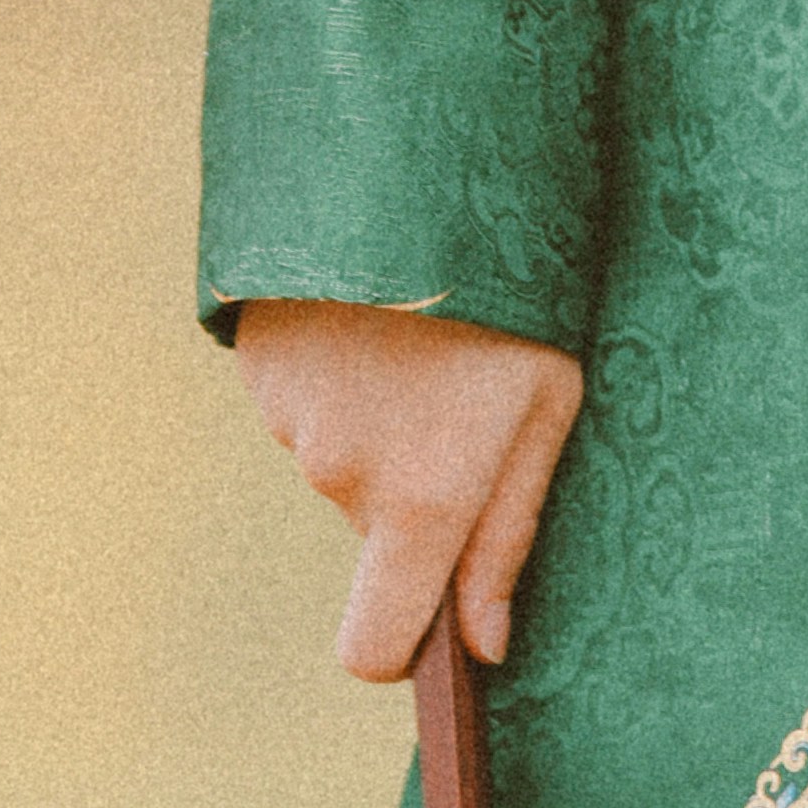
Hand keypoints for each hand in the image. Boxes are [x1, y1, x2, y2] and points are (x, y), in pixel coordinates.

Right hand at [231, 294, 585, 684]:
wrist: (407, 156)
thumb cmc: (508, 286)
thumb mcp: (548, 402)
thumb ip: (508, 535)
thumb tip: (484, 646)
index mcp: (422, 499)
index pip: (372, 649)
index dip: (396, 651)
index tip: (428, 620)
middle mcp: (344, 475)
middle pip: (374, 528)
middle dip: (413, 485)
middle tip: (462, 390)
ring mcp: (291, 419)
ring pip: (342, 458)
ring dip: (379, 417)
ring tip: (423, 335)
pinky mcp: (259, 364)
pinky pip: (307, 403)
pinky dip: (339, 373)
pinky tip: (375, 312)